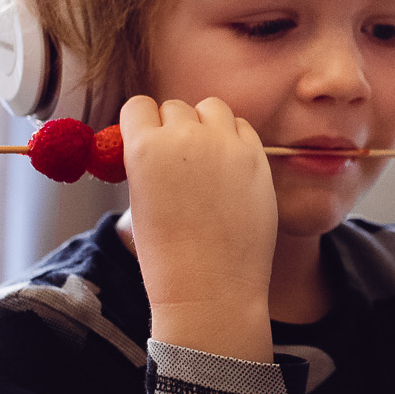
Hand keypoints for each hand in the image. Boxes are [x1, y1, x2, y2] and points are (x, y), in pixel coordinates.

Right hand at [120, 95, 277, 360]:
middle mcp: (184, 136)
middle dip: (175, 128)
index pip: (138, 107)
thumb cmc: (168, 254)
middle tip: (181, 161)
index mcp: (144, 147)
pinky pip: (243, 127)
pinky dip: (236, 139)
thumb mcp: (140, 202)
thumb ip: (148, 163)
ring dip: (207, 125)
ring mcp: (224, 143)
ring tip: (208, 160)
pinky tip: (232, 169)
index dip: (143, 125)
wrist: (210, 287)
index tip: (149, 141)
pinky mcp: (256, 155)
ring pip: (212, 107)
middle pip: (175, 107)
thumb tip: (155, 140)